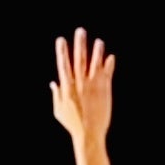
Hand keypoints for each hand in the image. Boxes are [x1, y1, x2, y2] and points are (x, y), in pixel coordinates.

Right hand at [50, 29, 116, 164]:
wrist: (89, 134)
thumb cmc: (72, 124)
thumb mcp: (58, 111)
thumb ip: (56, 95)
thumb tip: (53, 83)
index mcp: (67, 88)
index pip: (63, 65)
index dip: (62, 52)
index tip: (61, 40)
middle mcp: (80, 84)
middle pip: (80, 60)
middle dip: (80, 44)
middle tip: (80, 31)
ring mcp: (93, 86)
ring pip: (95, 64)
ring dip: (97, 51)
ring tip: (99, 41)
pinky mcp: (105, 90)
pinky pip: (107, 74)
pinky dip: (109, 65)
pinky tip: (110, 57)